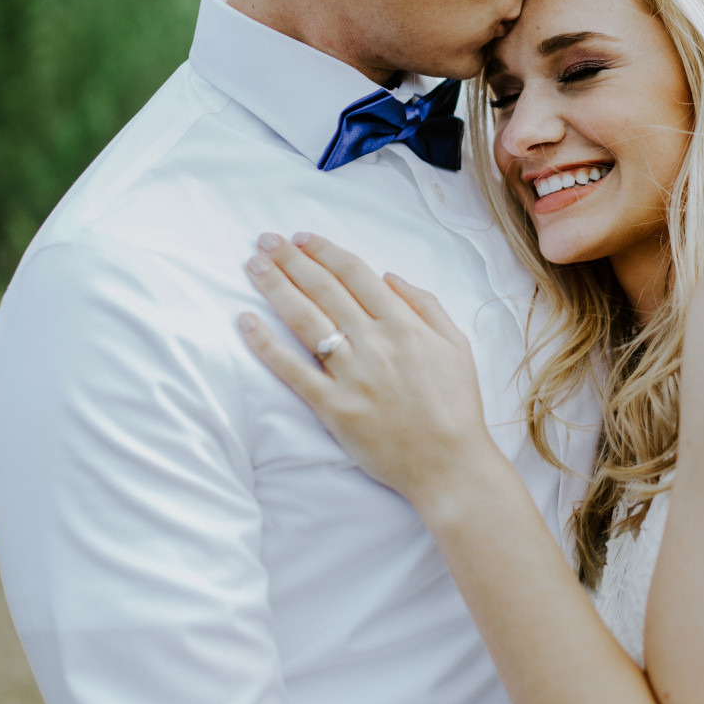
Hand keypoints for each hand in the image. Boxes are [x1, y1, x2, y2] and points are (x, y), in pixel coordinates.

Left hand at [238, 233, 495, 507]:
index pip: (356, 274)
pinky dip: (266, 345)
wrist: (450, 465)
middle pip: (324, 289)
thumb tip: (388, 276)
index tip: (303, 238)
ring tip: (253, 264)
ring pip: (305, 320)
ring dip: (275, 287)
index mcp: (404, 325)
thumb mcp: (456, 345)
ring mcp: (352, 375)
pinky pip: (292, 370)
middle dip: (292, 259)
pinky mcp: (333, 407)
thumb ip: (426, 305)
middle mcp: (375, 343)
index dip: (325, 252)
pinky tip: (245, 321)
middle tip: (266, 239)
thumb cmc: (457, 406)